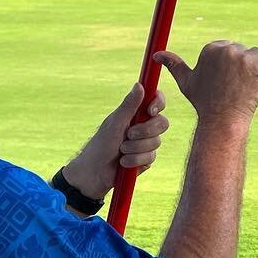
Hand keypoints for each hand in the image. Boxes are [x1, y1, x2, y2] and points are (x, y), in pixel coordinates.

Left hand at [63, 82, 170, 199]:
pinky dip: (136, 160)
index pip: (156, 101)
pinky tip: (124, 162)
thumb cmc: (101, 144)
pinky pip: (151, 156)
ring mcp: (146, 142)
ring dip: (137, 148)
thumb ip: (129, 105)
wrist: (95, 172)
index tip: (150, 111)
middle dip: (146, 131)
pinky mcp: (146, 158)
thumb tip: (140, 84)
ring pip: (157, 142)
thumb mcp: (115, 123)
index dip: (158, 103)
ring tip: (121, 151)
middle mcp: (143, 126)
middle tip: (129, 135)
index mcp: (135, 113)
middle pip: (162, 122)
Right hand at [154, 37, 257, 128]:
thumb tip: (156, 55)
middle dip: (239, 68)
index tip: (219, 81)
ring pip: (256, 55)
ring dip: (253, 70)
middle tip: (231, 86)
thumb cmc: (204, 100)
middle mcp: (229, 49)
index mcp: (212, 47)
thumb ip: (174, 64)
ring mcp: (246, 57)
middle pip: (241, 51)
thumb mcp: (187, 81)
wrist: (222, 119)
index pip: (225, 49)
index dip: (224, 67)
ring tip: (244, 86)